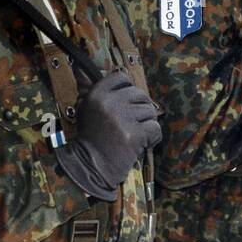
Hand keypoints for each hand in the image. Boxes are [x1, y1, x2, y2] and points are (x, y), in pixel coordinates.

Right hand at [54, 71, 160, 200]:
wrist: (89, 167)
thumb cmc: (90, 139)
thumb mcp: (86, 109)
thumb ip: (99, 92)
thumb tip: (118, 75)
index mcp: (97, 94)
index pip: (122, 77)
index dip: (128, 88)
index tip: (127, 101)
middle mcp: (109, 102)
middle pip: (140, 94)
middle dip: (140, 108)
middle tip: (134, 123)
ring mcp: (122, 118)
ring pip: (150, 111)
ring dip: (147, 123)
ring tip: (136, 134)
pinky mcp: (134, 134)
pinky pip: (155, 128)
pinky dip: (153, 137)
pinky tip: (143, 143)